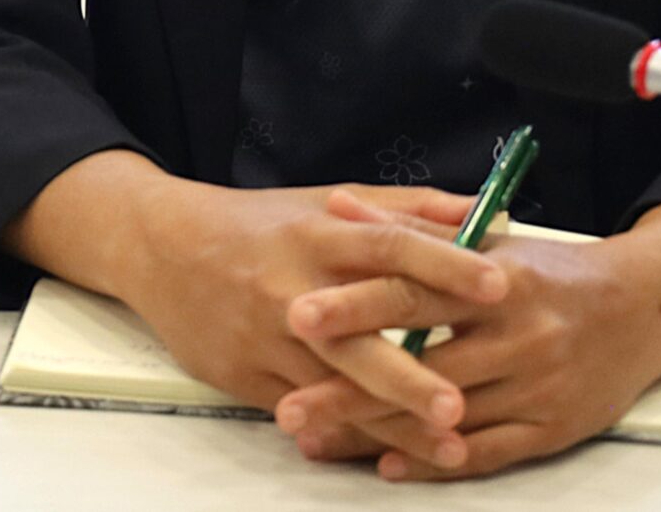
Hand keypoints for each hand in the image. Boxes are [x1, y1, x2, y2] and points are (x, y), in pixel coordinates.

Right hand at [116, 181, 506, 471]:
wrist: (162, 248)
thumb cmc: (257, 226)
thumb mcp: (324, 203)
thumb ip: (404, 210)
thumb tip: (480, 212)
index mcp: (317, 236)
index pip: (388, 248)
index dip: (444, 264)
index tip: (498, 285)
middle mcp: (291, 288)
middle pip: (356, 335)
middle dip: (408, 373)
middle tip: (459, 404)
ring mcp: (265, 338)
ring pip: (333, 388)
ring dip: (392, 422)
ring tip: (447, 448)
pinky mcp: (244, 377)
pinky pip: (303, 410)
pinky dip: (345, 434)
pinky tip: (387, 456)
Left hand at [277, 203, 660, 479]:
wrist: (644, 309)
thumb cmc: (550, 272)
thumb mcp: (486, 238)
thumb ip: (409, 227)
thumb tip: (338, 206)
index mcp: (495, 279)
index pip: (414, 291)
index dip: (355, 305)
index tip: (298, 316)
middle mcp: (517, 333)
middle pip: (421, 365)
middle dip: (350, 388)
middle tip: (289, 408)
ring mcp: (537, 386)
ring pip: (446, 418)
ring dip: (378, 432)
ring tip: (317, 441)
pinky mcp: (554, 429)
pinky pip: (487, 453)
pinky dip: (435, 463)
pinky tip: (388, 467)